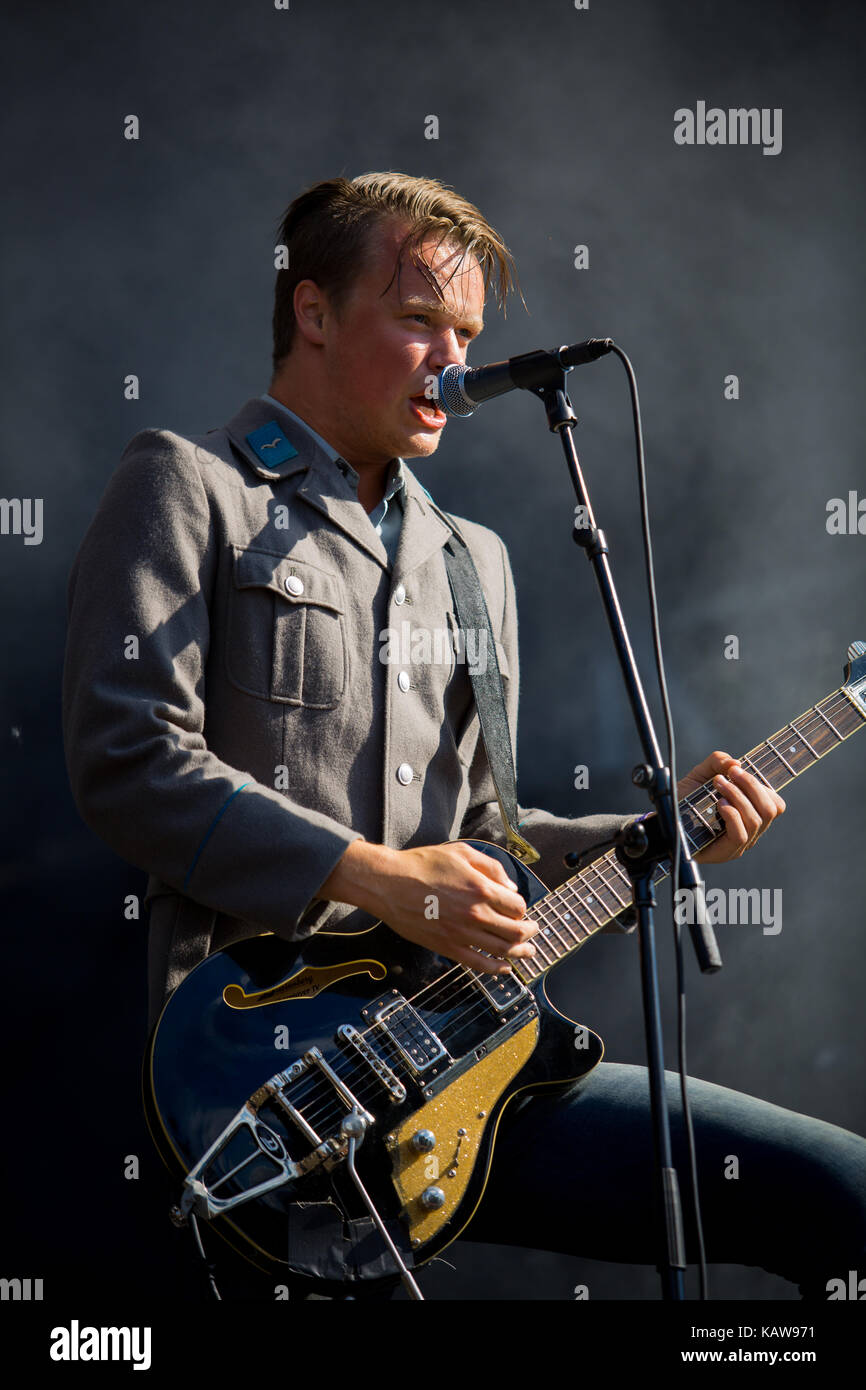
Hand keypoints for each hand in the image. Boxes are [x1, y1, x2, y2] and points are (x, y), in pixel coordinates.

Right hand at [368, 841, 537, 974]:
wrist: (389, 884)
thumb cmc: (422, 865)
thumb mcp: (461, 852)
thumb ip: (490, 867)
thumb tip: (509, 886)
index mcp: (481, 889)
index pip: (517, 906)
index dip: (522, 907)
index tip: (518, 907)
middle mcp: (476, 914)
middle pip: (516, 931)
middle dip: (529, 931)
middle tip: (533, 930)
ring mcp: (462, 934)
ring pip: (502, 950)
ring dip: (520, 952)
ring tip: (528, 951)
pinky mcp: (448, 948)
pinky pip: (479, 964)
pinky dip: (496, 969)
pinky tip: (504, 969)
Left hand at [677, 750, 784, 863]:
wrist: (662, 818)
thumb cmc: (685, 799)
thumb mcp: (701, 774)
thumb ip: (717, 762)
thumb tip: (736, 763)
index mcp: (751, 813)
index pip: (775, 804)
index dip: (761, 785)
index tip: (737, 770)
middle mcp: (749, 830)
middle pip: (770, 810)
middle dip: (751, 786)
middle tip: (729, 774)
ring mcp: (738, 844)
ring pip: (756, 820)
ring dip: (738, 796)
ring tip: (718, 785)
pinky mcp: (724, 852)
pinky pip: (740, 836)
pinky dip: (732, 815)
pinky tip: (719, 804)